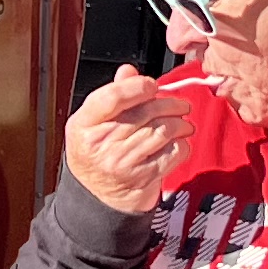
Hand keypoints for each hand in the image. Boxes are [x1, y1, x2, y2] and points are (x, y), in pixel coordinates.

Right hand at [65, 66, 191, 213]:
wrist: (98, 196)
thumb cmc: (98, 153)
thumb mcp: (93, 123)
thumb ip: (112, 96)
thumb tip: (128, 71)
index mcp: (84, 124)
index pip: (113, 97)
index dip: (137, 87)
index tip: (152, 86)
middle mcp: (100, 144)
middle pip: (145, 112)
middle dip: (170, 104)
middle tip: (180, 105)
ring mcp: (121, 162)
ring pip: (163, 130)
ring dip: (180, 124)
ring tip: (183, 123)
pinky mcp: (142, 178)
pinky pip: (173, 153)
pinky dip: (182, 145)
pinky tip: (178, 143)